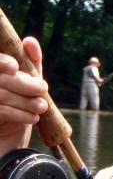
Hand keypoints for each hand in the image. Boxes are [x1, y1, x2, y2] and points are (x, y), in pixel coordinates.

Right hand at [0, 38, 47, 153]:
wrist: (10, 137)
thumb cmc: (18, 103)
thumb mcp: (26, 81)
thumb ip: (29, 62)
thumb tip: (30, 41)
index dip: (1, 62)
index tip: (14, 66)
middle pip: (1, 80)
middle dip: (24, 84)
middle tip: (43, 89)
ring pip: (2, 96)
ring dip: (26, 101)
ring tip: (42, 106)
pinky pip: (2, 112)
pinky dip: (21, 114)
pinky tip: (33, 118)